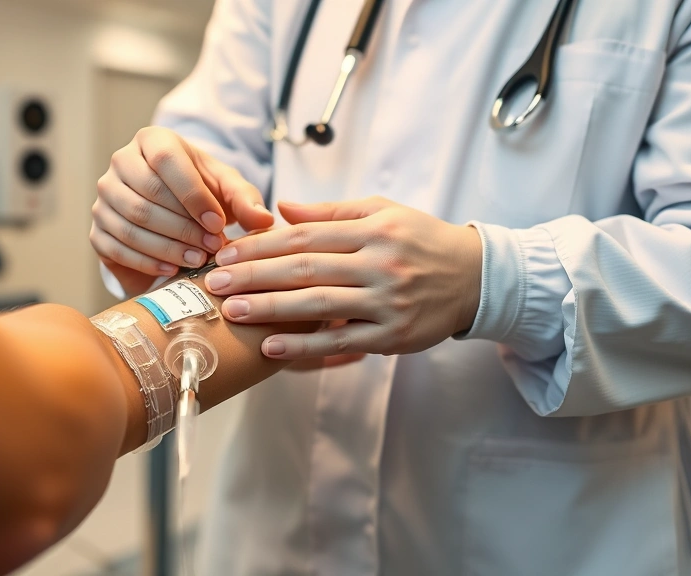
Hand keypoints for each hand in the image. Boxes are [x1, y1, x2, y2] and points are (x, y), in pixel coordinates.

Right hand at [90, 127, 273, 294]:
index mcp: (152, 140)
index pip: (166, 160)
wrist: (170, 212)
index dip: (193, 195)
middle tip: (212, 248)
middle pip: (147, 195)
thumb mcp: (226, 188)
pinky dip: (146, 262)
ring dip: (168, 246)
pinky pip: (117, 246)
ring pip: (132, 222)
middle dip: (184, 226)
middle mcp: (121, 162)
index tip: (218, 224)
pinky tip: (171, 271)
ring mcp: (104, 196)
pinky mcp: (97, 228)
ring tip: (197, 261)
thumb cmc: (201, 192)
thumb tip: (263, 219)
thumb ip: (246, 199)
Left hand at [202, 197, 483, 359]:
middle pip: (305, 270)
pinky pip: (342, 342)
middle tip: (215, 283)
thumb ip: (331, 213)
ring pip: (319, 305)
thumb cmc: (421, 240)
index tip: (227, 254)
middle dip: (255, 276)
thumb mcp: (383, 213)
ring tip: (232, 312)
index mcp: (373, 230)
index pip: (306, 238)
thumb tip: (282, 209)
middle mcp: (380, 264)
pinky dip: (305, 346)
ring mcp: (386, 302)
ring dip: (271, 309)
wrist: (476, 278)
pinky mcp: (393, 336)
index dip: (262, 246)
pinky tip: (272, 347)